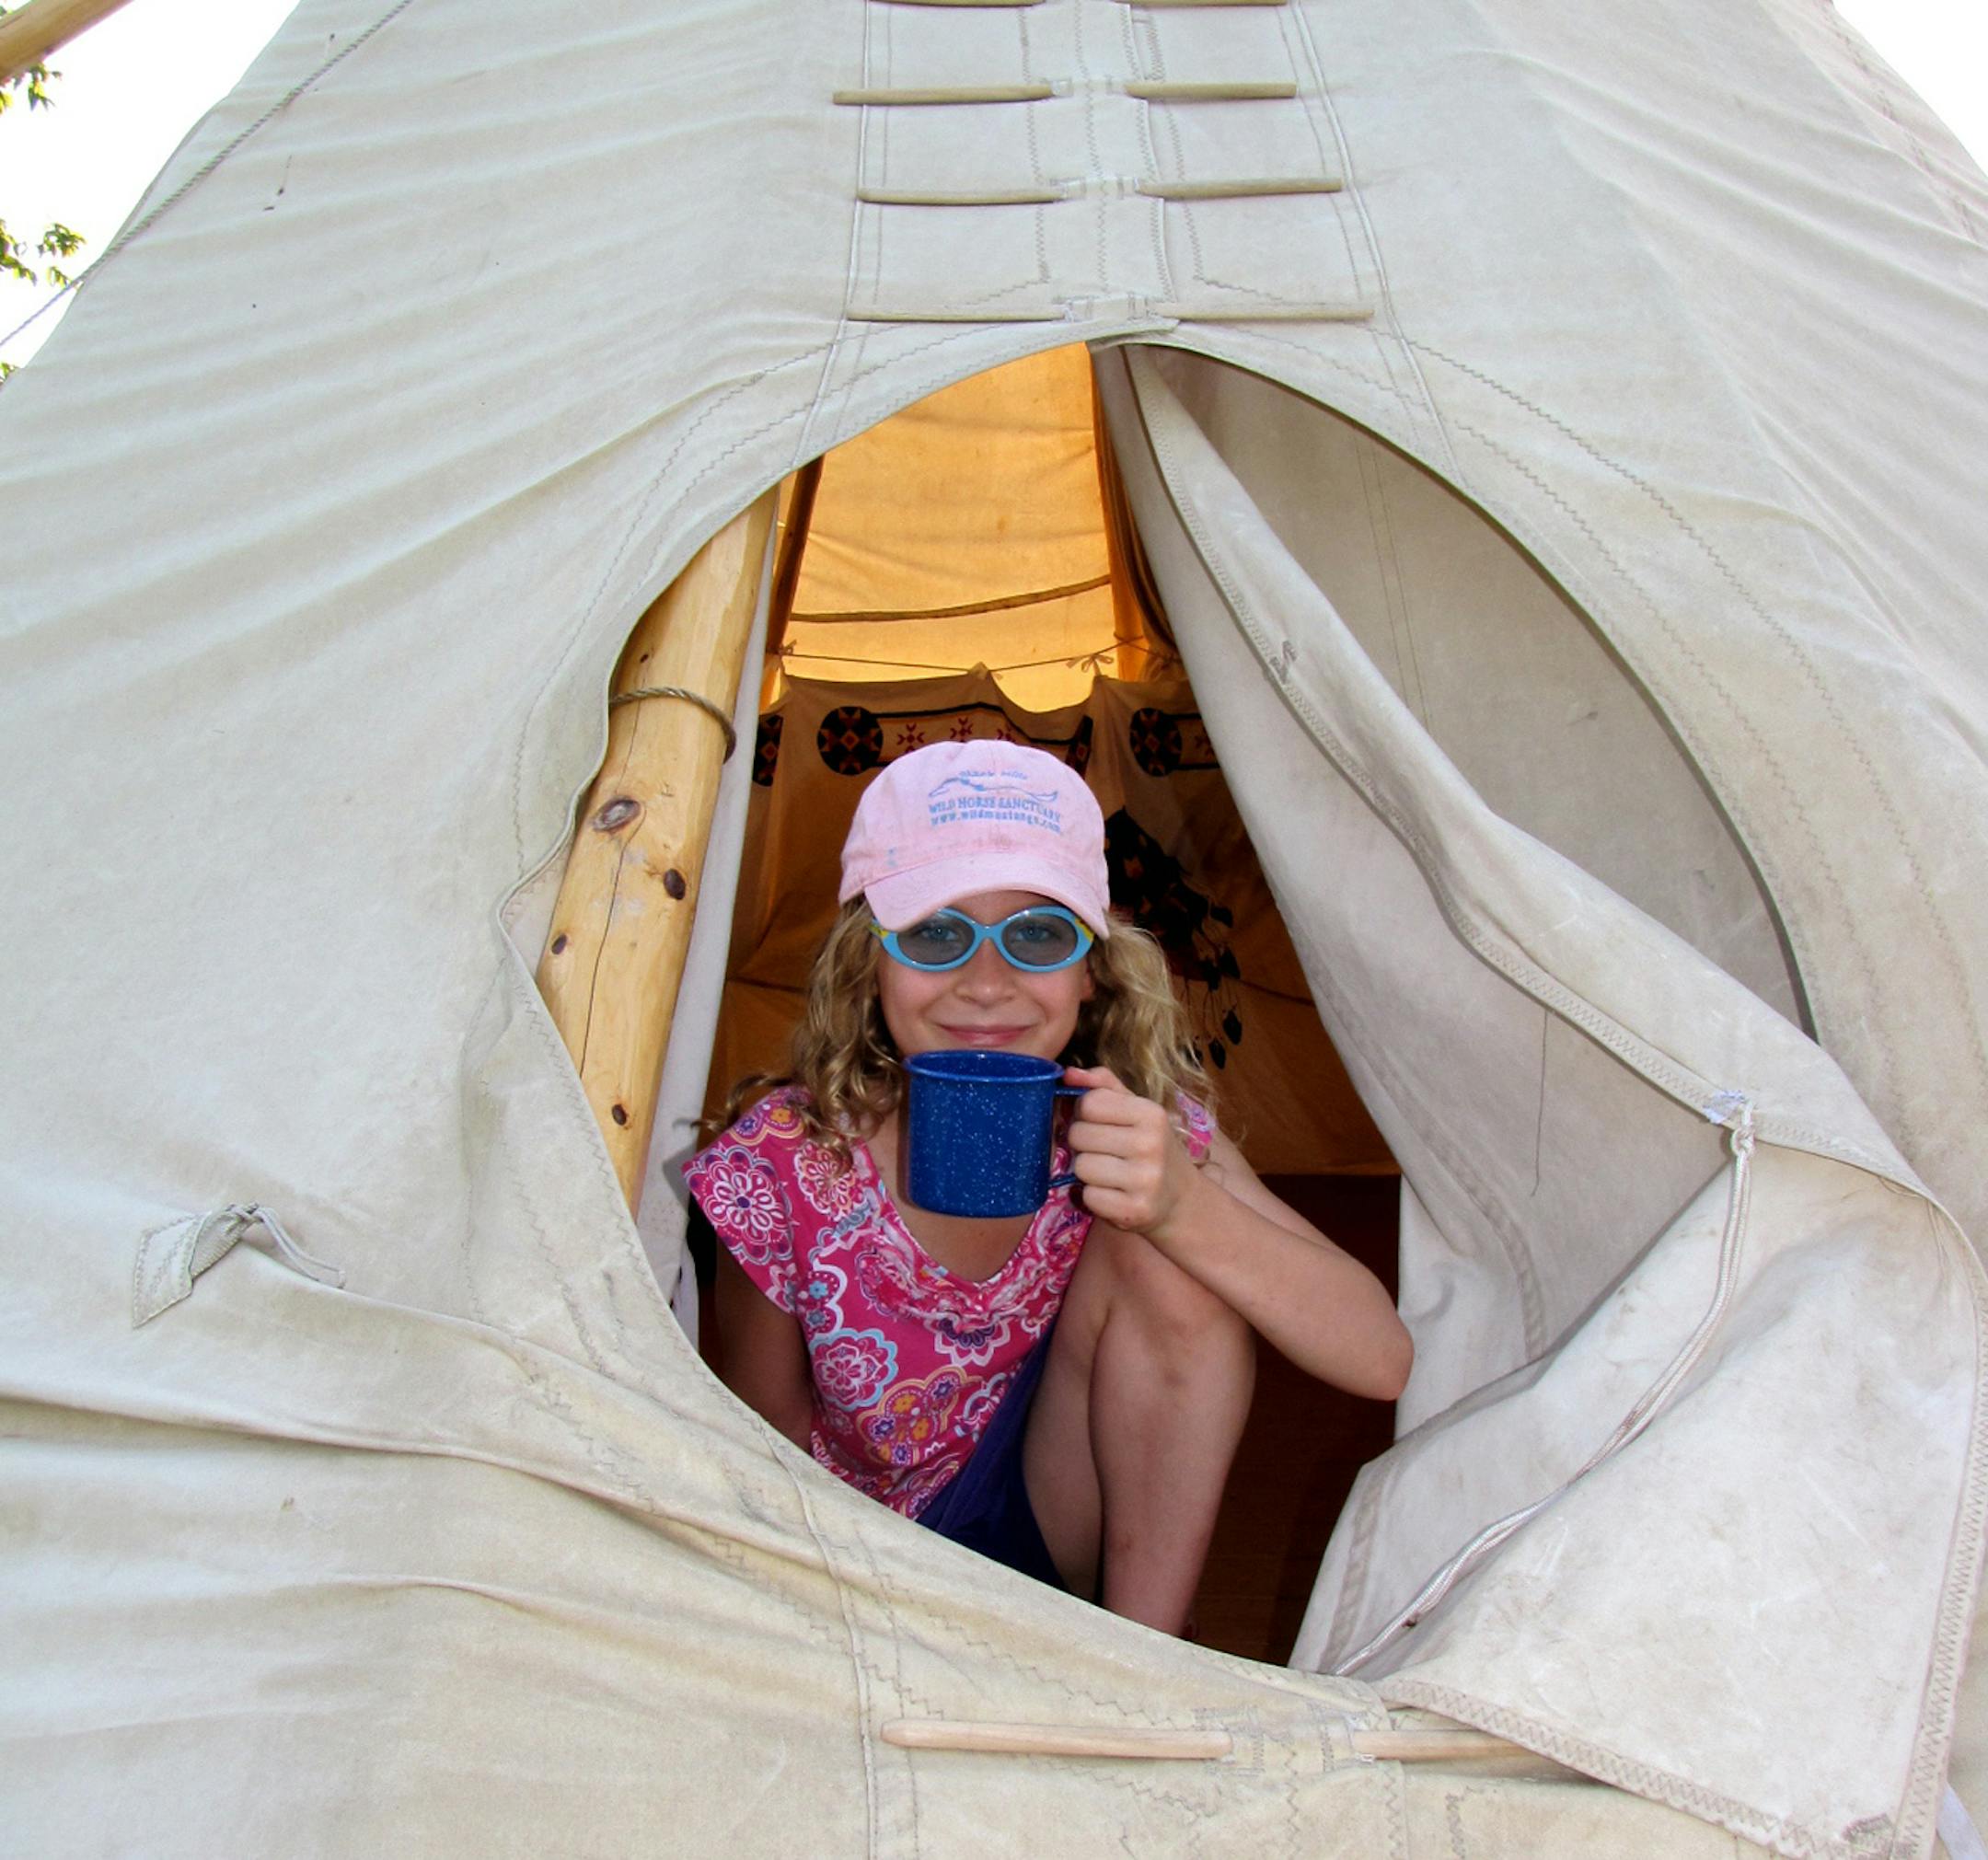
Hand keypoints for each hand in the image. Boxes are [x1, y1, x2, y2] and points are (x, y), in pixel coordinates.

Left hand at [1062, 1065, 1199, 1239]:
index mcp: (1151, 1113)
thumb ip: (1103, 1085)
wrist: (1181, 1200)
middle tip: (1104, 1152)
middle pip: (1079, 1135)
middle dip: (1084, 1144)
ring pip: (1081, 1167)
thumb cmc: (1150, 1147)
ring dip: (1087, 1172)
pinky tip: (1113, 1194)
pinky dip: (1094, 1197)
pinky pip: (1088, 1197)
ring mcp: (1144, 1180)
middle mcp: (1150, 1144)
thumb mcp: (1135, 1110)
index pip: (1089, 1103)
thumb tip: (1068, 1073)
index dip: (1085, 1114)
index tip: (1099, 1124)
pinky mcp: (1134, 1211)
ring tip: (1110, 1173)